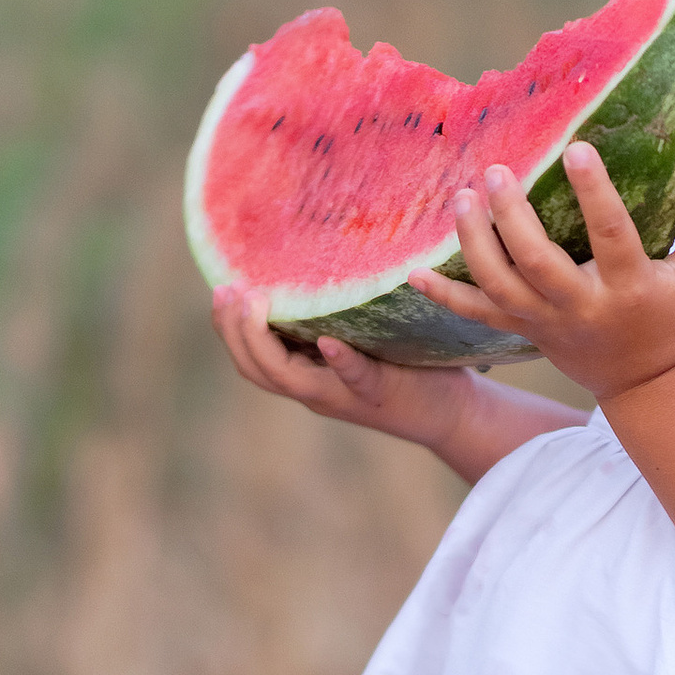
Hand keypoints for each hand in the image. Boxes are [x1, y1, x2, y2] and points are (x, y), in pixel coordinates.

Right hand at [212, 281, 478, 452]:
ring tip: (255, 303)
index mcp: (307, 374)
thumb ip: (332, 314)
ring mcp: (345, 394)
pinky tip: (328, 341)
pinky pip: (355, 378)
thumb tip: (313, 259)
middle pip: (256, 368)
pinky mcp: (382, 392)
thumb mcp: (359, 336)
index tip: (220, 290)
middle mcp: (316, 389)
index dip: (228, 327)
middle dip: (234, 330)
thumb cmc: (406, 365)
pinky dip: (339, 361)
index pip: (251, 358)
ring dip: (264, 341)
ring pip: (287, 378)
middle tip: (227, 292)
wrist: (454, 414)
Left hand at [411, 146, 674, 404]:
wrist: (646, 382)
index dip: (593, 193)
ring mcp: (546, 322)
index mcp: (628, 286)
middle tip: (493, 171)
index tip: (576, 149)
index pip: (610, 235)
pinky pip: (477, 315)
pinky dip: (444, 296)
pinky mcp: (523, 331)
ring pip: (498, 285)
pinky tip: (414, 273)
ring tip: (461, 198)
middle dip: (510, 216)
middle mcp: (581, 306)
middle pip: (536, 262)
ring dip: (473, 242)